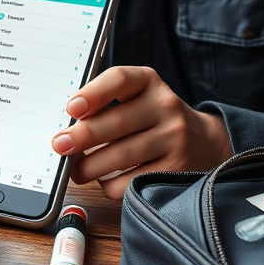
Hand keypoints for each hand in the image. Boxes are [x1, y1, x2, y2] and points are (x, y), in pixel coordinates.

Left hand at [51, 66, 232, 199]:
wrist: (204, 141)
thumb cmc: (152, 118)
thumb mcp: (136, 97)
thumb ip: (105, 105)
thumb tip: (68, 130)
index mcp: (148, 81)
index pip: (119, 79)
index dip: (93, 93)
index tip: (71, 108)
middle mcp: (165, 106)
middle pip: (116, 122)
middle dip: (82, 137)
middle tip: (60, 146)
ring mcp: (175, 138)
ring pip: (122, 155)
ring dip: (90, 166)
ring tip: (76, 170)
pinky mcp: (176, 168)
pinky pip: (132, 182)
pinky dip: (110, 185)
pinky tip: (105, 180)